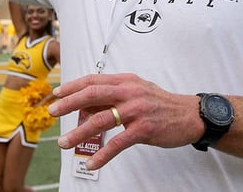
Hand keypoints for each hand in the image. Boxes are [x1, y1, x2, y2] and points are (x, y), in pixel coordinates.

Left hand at [47, 73, 201, 169]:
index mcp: (126, 80)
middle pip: (92, 95)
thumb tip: (86, 102)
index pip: (93, 80)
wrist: (190, 115)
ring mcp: (136, 110)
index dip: (72, 86)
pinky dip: (102, 155)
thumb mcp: (137, 91)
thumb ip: (113, 94)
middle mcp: (129, 92)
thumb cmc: (160, 104)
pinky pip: (117, 143)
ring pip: (101, 120)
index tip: (56, 93)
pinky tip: (91, 163)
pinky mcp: (144, 130)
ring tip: (64, 142)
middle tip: (52, 112)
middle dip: (69, 103)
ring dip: (79, 132)